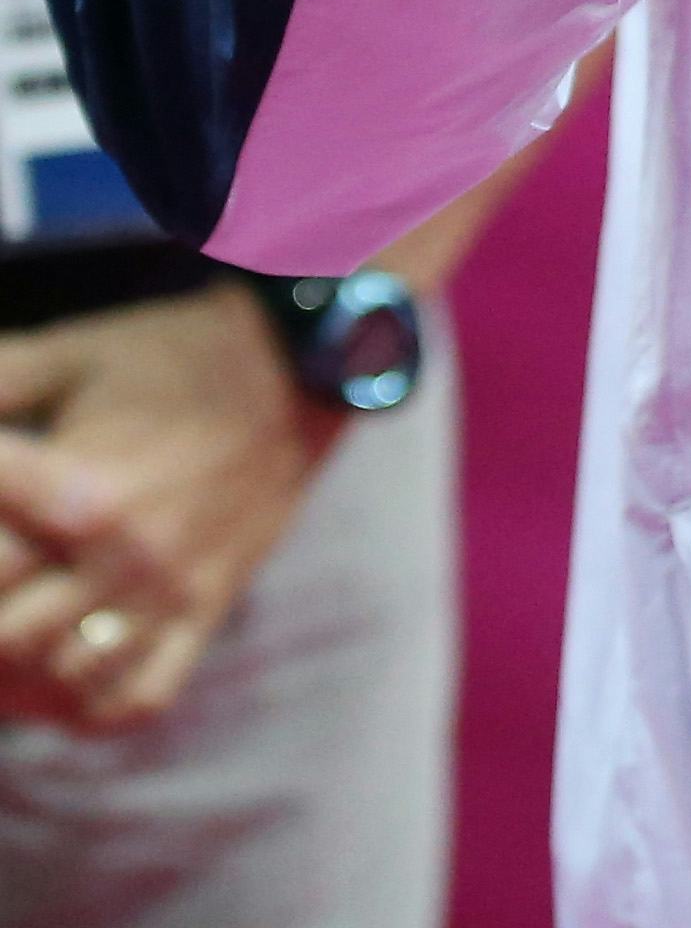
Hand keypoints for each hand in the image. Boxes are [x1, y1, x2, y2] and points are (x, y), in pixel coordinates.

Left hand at [0, 290, 341, 730]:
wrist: (293, 367)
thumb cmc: (166, 357)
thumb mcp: (70, 354)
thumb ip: (0, 380)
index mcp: (87, 490)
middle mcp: (129, 554)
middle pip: (7, 634)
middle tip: (6, 572)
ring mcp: (172, 589)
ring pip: (66, 674)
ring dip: (26, 660)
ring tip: (18, 623)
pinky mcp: (208, 608)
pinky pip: (141, 694)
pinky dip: (93, 704)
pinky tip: (63, 671)